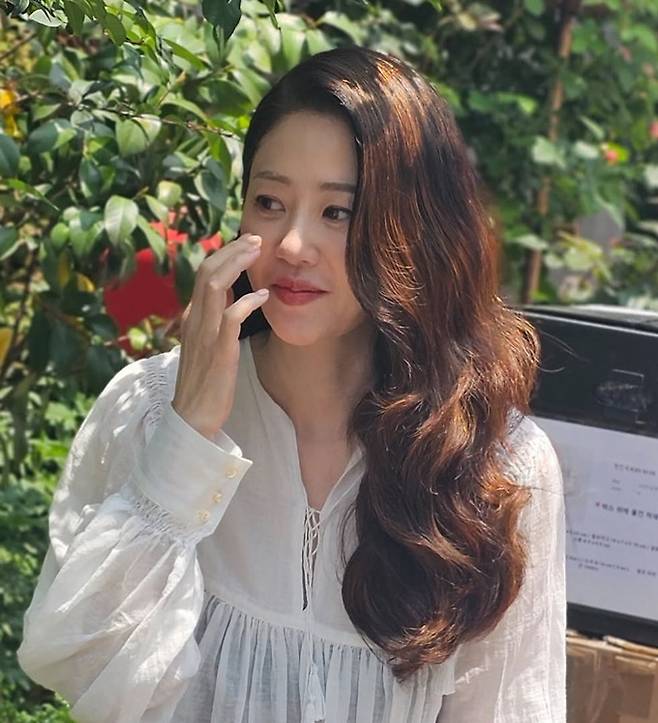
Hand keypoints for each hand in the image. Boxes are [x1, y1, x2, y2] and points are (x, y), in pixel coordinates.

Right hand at [172, 232, 267, 439]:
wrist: (192, 418)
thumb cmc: (204, 382)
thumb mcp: (206, 345)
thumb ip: (214, 320)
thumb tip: (231, 298)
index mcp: (192, 318)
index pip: (204, 274)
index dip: (224, 255)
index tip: (246, 244)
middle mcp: (195, 321)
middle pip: (207, 272)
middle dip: (231, 250)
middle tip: (255, 237)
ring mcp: (205, 336)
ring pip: (215, 287)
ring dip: (237, 264)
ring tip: (258, 251)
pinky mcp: (219, 353)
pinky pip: (230, 319)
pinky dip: (246, 302)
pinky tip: (263, 295)